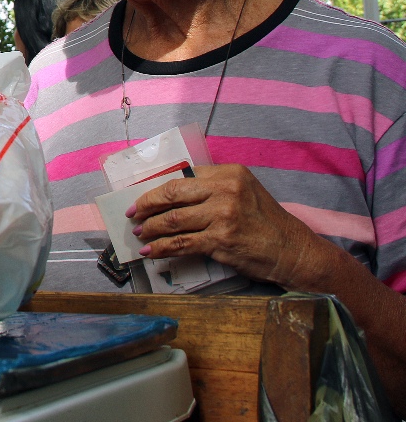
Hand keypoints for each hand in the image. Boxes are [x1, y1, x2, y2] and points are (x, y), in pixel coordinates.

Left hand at [127, 163, 318, 286]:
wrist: (292, 250)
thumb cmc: (265, 222)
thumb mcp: (243, 191)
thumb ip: (213, 187)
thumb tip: (172, 195)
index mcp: (228, 173)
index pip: (181, 177)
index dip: (156, 189)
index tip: (142, 198)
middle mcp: (225, 189)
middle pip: (172, 194)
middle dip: (146, 205)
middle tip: (133, 215)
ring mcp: (222, 214)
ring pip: (173, 220)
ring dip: (151, 229)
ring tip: (140, 234)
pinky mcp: (221, 239)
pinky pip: (182, 243)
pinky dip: (162, 248)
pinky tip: (151, 252)